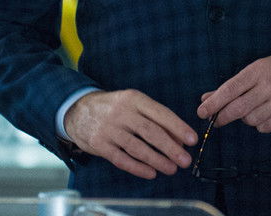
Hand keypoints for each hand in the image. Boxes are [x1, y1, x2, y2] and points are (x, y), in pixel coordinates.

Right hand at [63, 89, 198, 178]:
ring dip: (157, 160)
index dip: (178, 127)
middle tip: (185, 159)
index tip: (192, 139)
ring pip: (137, 147)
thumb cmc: (114, 108)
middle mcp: (122, 113)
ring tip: (172, 168)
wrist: (78, 110)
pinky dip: (137, 167)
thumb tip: (178, 138)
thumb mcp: (133, 103)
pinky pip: (121, 159)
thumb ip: (154, 117)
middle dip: (171, 148)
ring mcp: (109, 129)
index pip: (161, 113)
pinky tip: (151, 172)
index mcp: (134, 99)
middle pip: (151, 132)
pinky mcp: (99, 144)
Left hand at [197, 47, 270, 133]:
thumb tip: (206, 98)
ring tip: (252, 109)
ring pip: (250, 120)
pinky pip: (265, 127)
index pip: (230, 89)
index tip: (202, 112)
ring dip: (246, 118)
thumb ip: (232, 86)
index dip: (213, 103)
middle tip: (217, 120)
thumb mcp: (257, 69)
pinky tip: (266, 114)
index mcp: (258, 71)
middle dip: (223, 117)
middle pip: (238, 108)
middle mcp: (269, 86)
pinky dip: (260, 124)